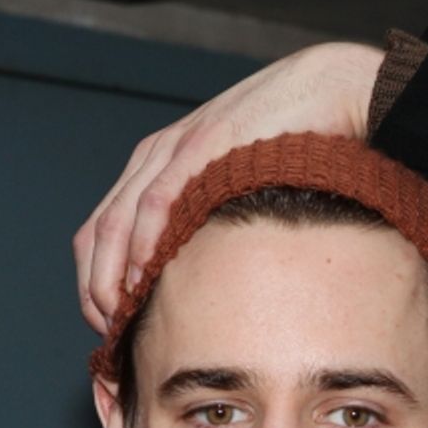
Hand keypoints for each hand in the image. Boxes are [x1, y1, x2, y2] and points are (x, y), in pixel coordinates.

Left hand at [73, 42, 384, 332]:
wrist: (333, 90)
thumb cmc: (297, 143)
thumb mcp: (243, 185)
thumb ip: (216, 218)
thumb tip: (210, 275)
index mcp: (160, 163)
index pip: (105, 232)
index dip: (97, 284)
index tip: (110, 327)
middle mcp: (156, 156)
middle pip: (98, 234)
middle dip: (94, 292)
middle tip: (107, 337)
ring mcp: (176, 149)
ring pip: (117, 223)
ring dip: (110, 279)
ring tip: (117, 322)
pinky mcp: (203, 146)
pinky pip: (157, 202)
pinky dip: (142, 245)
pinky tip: (140, 280)